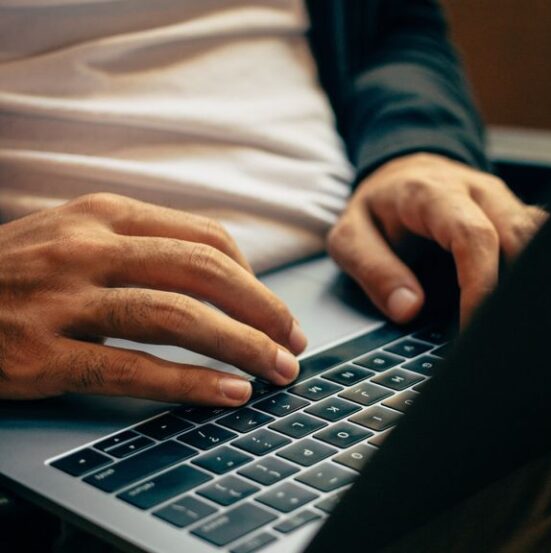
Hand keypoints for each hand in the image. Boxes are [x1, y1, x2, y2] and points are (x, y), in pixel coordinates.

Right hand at [0, 193, 306, 404]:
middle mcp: (86, 247)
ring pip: (177, 317)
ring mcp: (61, 300)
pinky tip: (227, 393)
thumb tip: (222, 273)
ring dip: (241, 346)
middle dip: (263, 311)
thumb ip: (141, 244)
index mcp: (102, 213)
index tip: (275, 309)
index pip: (205, 237)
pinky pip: (132, 369)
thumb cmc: (14, 272)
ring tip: (277, 371)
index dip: (254, 277)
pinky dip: (190, 382)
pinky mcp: (39, 355)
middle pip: (204, 272)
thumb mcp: (75, 235)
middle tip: (294, 342)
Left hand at [328, 153, 547, 324]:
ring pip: (541, 236)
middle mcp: (477, 191)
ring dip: (534, 280)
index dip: (481, 284)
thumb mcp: (350, 236)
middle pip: (521, 235)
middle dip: (516, 290)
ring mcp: (503, 200)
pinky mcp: (516, 213)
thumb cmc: (378, 207)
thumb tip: (408, 308)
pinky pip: (542, 239)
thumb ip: (374, 270)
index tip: (474, 326)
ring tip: (518, 325)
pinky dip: (539, 271)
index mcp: (433, 193)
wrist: (401, 172)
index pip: (474, 236)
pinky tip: (526, 304)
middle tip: (501, 335)